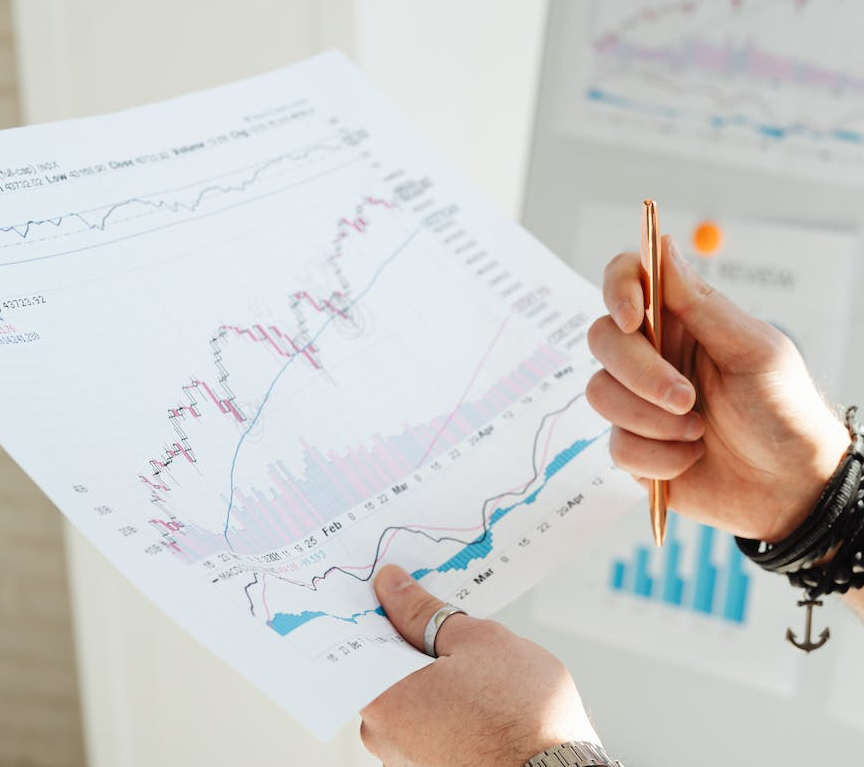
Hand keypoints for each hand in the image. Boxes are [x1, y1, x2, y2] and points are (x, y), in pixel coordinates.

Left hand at [360, 565, 598, 766]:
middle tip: (446, 616)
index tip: (392, 584)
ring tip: (476, 660)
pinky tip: (481, 690)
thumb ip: (423, 611)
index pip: (360, 639)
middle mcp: (384, 737)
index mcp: (384, 701)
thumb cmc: (524, 717)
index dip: (378, 606)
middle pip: (386, 666)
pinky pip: (429, 719)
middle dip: (413, 637)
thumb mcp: (476, 640)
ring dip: (435, 670)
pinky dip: (447, 699)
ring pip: (412, 693)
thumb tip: (391, 586)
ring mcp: (407, 759)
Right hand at [586, 237, 847, 541]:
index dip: (618, 289)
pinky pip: (617, 446)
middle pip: (602, 339)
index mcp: (680, 320)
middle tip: (687, 398)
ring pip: (600, 394)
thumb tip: (662, 248)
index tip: (633, 319)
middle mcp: (651, 355)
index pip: (626, 280)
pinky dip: (659, 457)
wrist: (790, 488)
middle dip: (641, 374)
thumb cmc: (783, 411)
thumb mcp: (756, 350)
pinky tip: (690, 459)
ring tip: (697, 432)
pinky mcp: (633, 446)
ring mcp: (637, 401)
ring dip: (652, 420)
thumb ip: (704, 304)